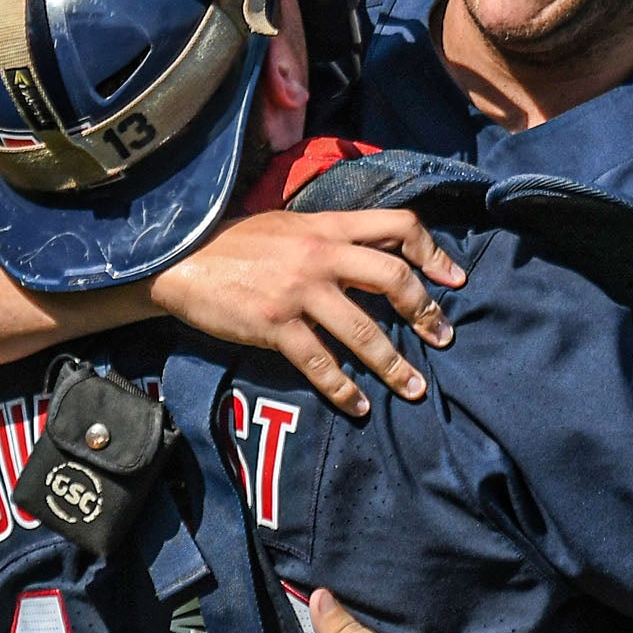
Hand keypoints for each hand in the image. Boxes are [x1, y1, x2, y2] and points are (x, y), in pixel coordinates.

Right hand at [145, 209, 465, 415]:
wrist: (178, 258)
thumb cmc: (238, 244)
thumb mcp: (292, 227)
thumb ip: (334, 239)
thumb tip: (378, 256)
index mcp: (328, 227)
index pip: (398, 226)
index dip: (433, 252)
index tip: (454, 280)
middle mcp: (320, 256)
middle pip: (393, 278)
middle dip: (426, 312)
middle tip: (444, 338)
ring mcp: (298, 291)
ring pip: (363, 330)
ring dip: (394, 365)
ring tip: (414, 389)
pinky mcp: (275, 325)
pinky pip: (319, 363)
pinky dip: (343, 389)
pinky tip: (357, 406)